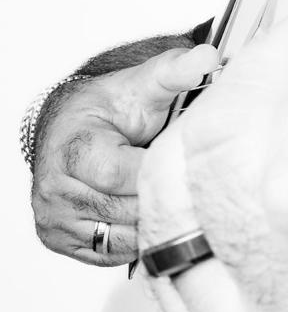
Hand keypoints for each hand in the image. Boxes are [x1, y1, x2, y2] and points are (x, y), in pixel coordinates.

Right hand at [30, 45, 216, 265]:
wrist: (73, 128)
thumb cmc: (108, 110)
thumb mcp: (142, 85)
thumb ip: (174, 71)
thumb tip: (207, 57)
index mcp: (73, 151)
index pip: (125, 177)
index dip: (159, 172)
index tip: (180, 161)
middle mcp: (56, 189)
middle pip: (129, 212)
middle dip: (161, 197)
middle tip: (180, 179)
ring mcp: (57, 219)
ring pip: (125, 239)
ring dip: (151, 221)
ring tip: (162, 194)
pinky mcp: (62, 241)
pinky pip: (113, 254)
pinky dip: (135, 238)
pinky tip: (144, 211)